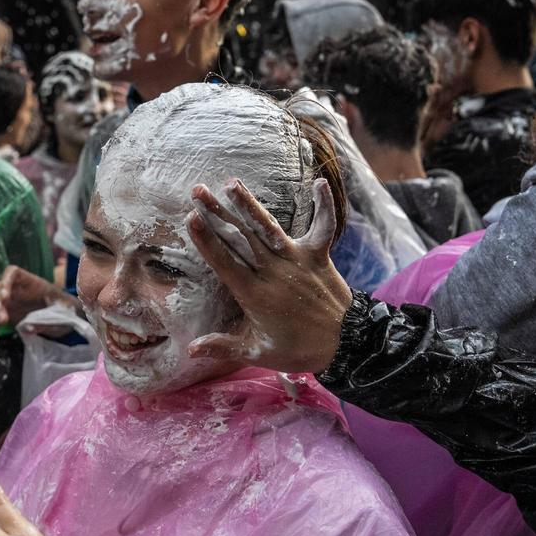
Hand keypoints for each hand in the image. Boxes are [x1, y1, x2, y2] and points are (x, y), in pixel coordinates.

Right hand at [0, 264, 77, 342]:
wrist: (66, 318)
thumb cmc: (66, 309)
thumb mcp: (63, 311)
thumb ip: (49, 318)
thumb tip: (30, 327)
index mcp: (31, 282)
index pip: (13, 272)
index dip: (6, 281)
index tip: (5, 297)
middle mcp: (17, 289)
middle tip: (3, 319)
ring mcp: (10, 301)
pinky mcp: (7, 314)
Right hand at [186, 178, 351, 373]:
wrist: (345, 344)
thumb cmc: (299, 350)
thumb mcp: (258, 353)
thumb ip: (224, 347)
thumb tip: (191, 349)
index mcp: (256, 295)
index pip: (225, 263)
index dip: (207, 240)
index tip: (191, 218)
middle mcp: (274, 273)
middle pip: (241, 239)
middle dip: (217, 213)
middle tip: (198, 191)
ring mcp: (297, 261)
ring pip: (269, 228)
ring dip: (249, 204)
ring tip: (231, 183)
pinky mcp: (318, 256)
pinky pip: (323, 227)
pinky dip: (324, 206)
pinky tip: (321, 183)